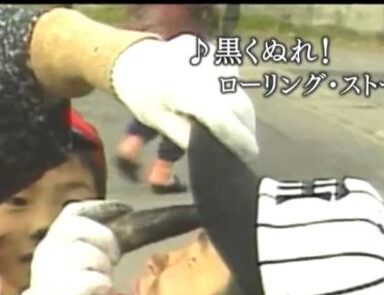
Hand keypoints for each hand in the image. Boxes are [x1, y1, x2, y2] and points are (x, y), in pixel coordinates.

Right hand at [17, 200, 123, 294]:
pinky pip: (95, 280)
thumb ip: (83, 244)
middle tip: (113, 258)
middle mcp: (49, 251)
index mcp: (50, 241)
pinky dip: (102, 287)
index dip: (101, 208)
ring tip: (100, 282)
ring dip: (105, 270)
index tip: (122, 210)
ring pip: (93, 255)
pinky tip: (97, 294)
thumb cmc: (63, 293)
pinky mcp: (64, 293)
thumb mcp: (66, 262)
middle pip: (86, 230)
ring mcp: (54, 271)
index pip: (73, 213)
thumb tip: (117, 229)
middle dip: (108, 241)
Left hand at [111, 34, 258, 161]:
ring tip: (241, 129)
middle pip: (239, 104)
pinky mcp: (213, 50)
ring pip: (238, 90)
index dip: (240, 139)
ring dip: (242, 111)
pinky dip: (231, 91)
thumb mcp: (157, 121)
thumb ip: (184, 137)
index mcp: (187, 92)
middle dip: (247, 128)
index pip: (222, 120)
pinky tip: (227, 103)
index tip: (250, 155)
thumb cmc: (142, 95)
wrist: (134, 57)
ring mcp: (210, 57)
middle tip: (248, 146)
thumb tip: (212, 153)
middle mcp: (204, 72)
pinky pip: (230, 75)